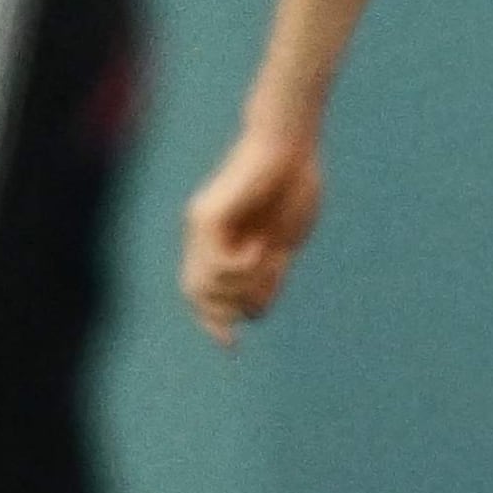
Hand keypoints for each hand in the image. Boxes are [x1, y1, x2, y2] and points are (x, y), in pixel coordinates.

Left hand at [182, 126, 323, 340]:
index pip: (203, 294)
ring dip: (246, 286)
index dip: (213, 323)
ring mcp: (201, 226)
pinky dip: (241, 269)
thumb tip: (251, 315)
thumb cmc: (292, 187)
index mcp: (220, 242)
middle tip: (266, 285)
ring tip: (269, 260)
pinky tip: (260, 249)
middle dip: (229, 310)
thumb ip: (265, 276)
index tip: (231, 346)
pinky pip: (217, 266)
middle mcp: (202, 237)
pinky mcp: (206, 217)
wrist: (292, 146)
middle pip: (200, 297)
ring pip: (209, 287)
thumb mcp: (282, 244)